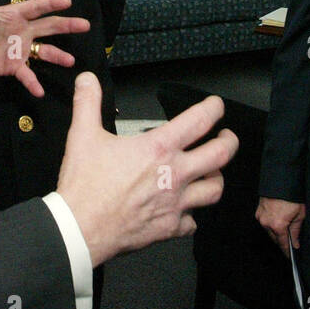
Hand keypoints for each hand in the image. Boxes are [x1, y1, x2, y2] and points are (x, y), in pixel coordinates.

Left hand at [0, 0, 89, 97]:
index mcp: (13, 14)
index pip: (37, 6)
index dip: (51, 3)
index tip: (67, 1)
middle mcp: (21, 31)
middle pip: (49, 26)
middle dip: (67, 25)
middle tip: (85, 25)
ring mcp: (19, 49)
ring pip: (44, 52)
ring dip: (57, 56)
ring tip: (70, 61)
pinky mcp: (12, 66)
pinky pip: (27, 75)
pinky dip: (33, 83)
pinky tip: (40, 91)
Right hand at [57, 73, 237, 266]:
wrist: (79, 229)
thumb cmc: (85, 186)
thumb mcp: (83, 136)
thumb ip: (88, 103)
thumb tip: (87, 79)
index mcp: (158, 148)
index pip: (199, 120)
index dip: (213, 108)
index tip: (216, 105)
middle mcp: (174, 174)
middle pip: (220, 154)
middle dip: (230, 142)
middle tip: (228, 137)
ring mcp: (175, 203)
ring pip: (214, 189)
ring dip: (216, 178)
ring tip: (212, 172)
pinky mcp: (169, 228)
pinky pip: (193, 222)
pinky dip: (192, 216)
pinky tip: (185, 211)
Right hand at [256, 196, 305, 256]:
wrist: (281, 181)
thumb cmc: (291, 196)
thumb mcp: (299, 215)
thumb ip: (296, 231)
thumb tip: (295, 243)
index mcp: (277, 226)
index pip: (282, 244)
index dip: (287, 251)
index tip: (290, 256)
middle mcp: (266, 223)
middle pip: (275, 238)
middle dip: (282, 240)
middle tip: (291, 240)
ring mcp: (261, 217)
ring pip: (269, 230)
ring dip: (276, 231)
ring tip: (286, 226)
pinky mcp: (258, 211)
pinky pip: (265, 222)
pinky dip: (271, 223)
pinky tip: (279, 219)